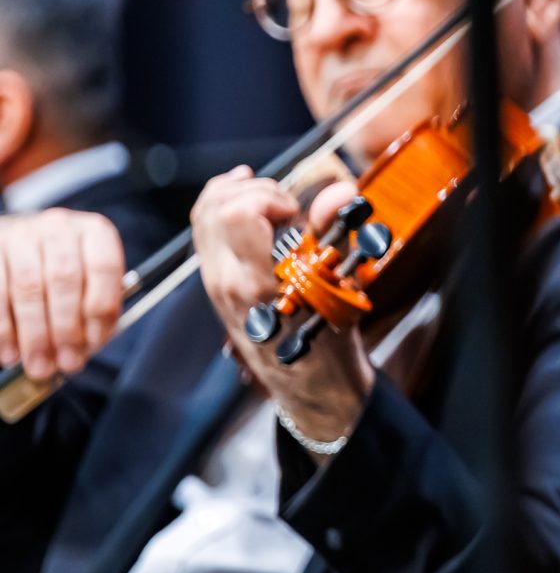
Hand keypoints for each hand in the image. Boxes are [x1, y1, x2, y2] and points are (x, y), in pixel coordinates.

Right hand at [0, 209, 125, 378]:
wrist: (18, 242)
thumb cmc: (61, 267)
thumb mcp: (88, 279)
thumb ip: (93, 308)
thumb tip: (87, 346)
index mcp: (94, 232)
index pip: (104, 267)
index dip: (101, 308)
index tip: (95, 342)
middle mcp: (59, 228)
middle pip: (64, 280)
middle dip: (65, 329)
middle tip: (66, 363)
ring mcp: (21, 236)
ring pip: (28, 288)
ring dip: (33, 334)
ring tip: (38, 364)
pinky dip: (3, 328)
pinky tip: (10, 352)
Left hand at [194, 168, 373, 448]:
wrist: (307, 383)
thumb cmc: (328, 341)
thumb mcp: (342, 288)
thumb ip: (335, 234)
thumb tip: (340, 190)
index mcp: (258, 283)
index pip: (237, 215)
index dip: (269, 197)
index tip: (296, 211)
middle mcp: (226, 281)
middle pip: (214, 208)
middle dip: (254, 190)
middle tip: (286, 205)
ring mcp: (214, 282)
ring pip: (203, 215)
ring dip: (236, 194)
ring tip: (270, 199)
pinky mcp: (215, 281)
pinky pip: (204, 230)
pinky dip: (223, 205)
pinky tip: (248, 199)